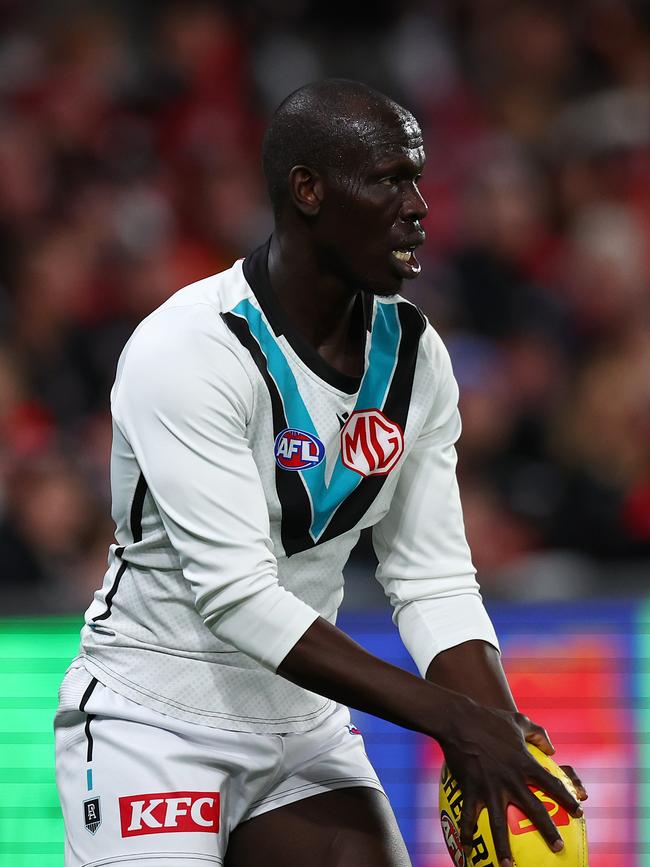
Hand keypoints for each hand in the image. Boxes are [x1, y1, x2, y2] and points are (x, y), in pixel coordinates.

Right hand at [439, 699, 582, 866]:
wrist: (458, 719)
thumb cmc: (489, 718)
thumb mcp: (518, 720)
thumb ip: (538, 732)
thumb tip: (553, 749)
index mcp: (525, 763)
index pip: (552, 784)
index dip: (567, 799)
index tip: (579, 812)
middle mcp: (511, 779)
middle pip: (534, 810)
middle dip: (548, 831)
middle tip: (559, 848)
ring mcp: (490, 787)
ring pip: (500, 824)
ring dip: (505, 848)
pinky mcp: (471, 789)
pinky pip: (469, 816)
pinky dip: (467, 832)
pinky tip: (466, 847)